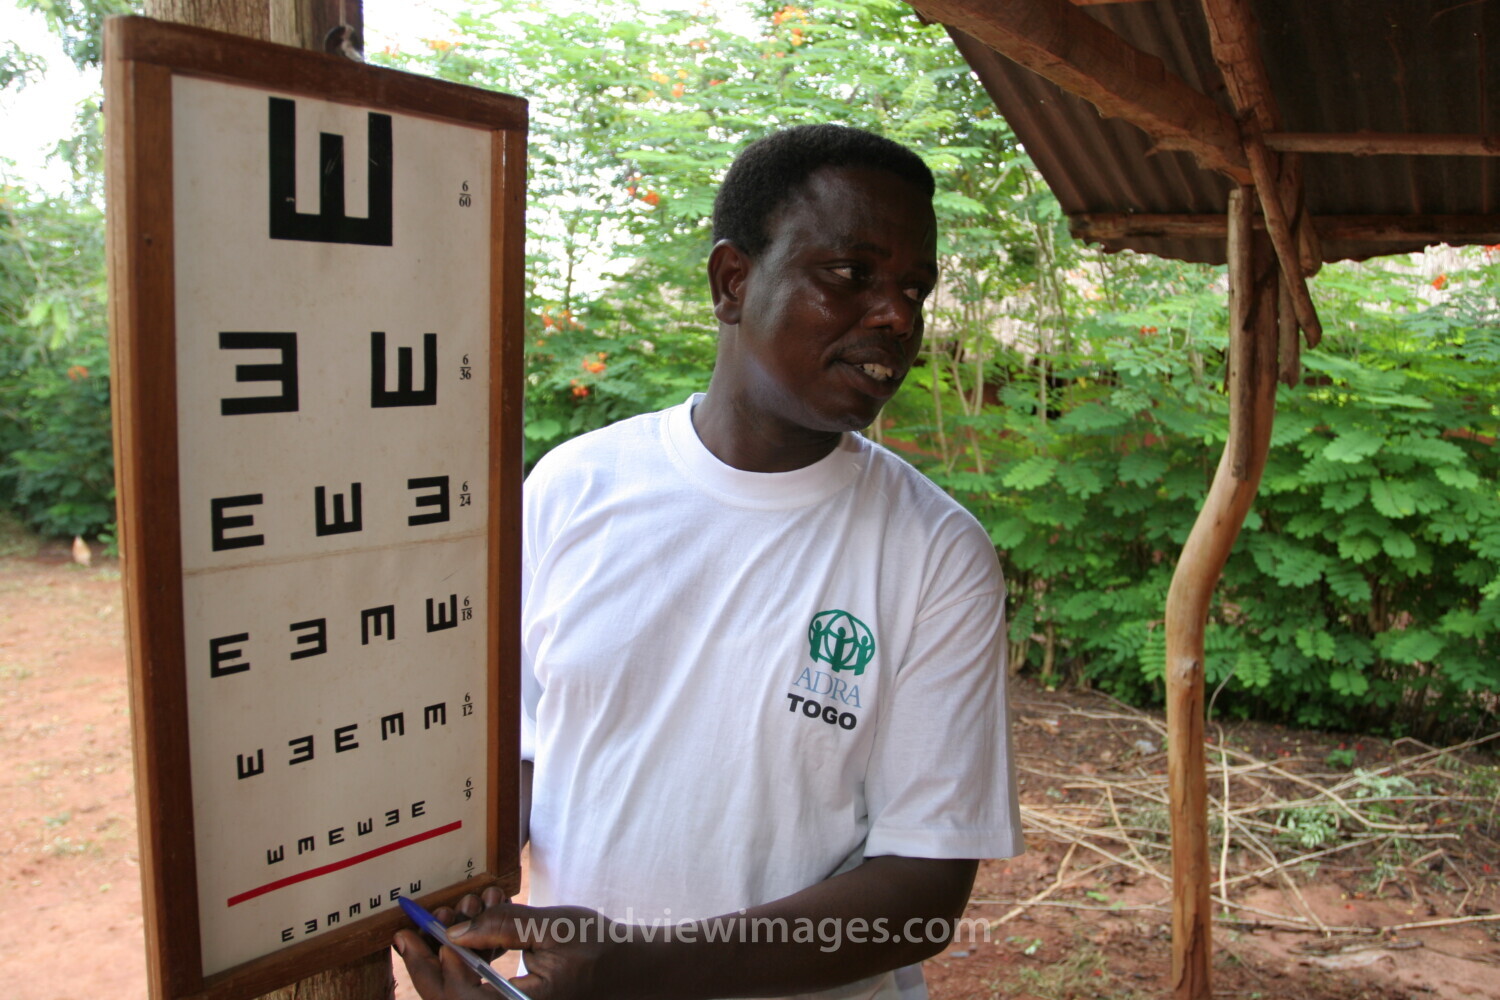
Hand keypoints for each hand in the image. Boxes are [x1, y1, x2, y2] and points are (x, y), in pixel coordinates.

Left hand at [395, 887, 627, 999]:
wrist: (626, 968)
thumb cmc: (597, 948)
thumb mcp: (553, 928)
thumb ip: (505, 926)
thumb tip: (455, 930)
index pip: (458, 996)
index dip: (430, 965)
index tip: (412, 932)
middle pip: (451, 998)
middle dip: (430, 960)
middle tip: (411, 930)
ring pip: (461, 990)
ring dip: (454, 949)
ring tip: (468, 907)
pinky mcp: (509, 999)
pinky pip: (476, 984)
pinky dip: (472, 953)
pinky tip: (482, 919)